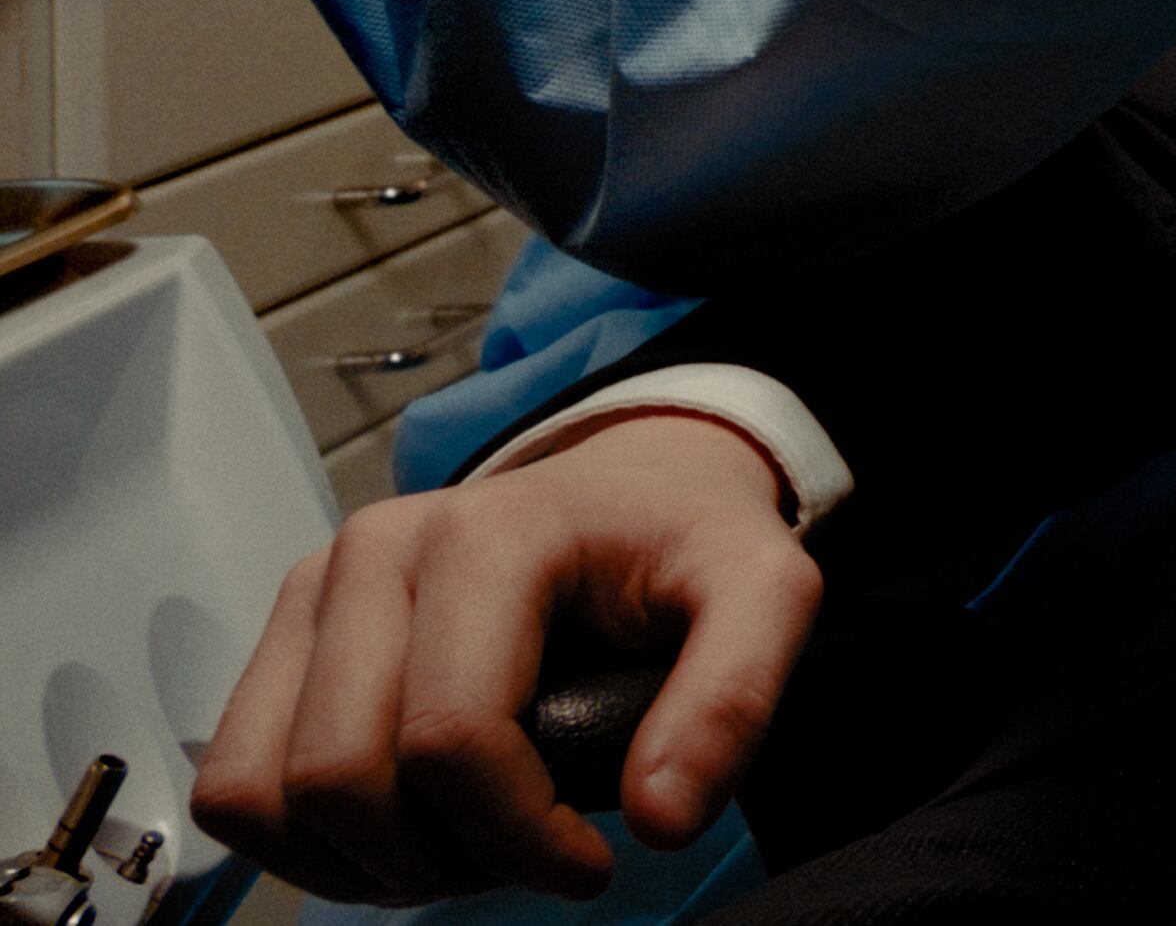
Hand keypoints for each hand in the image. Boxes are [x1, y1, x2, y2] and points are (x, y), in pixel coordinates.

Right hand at [195, 412, 815, 904]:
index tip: (589, 861)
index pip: (451, 738)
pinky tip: (399, 825)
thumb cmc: (685, 545)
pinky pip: (233, 783)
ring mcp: (316, 589)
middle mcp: (379, 549)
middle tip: (520, 855)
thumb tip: (661, 815)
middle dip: (432, 859)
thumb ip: (734, 698)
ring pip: (265, 792)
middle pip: (341, 778)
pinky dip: (302, 839)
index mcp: (491, 534)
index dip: (516, 837)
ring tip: (460, 843)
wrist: (634, 492)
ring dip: (357, 861)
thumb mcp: (765, 594)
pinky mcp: (283, 635)